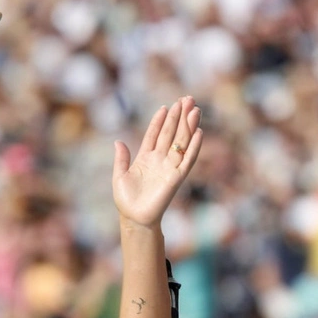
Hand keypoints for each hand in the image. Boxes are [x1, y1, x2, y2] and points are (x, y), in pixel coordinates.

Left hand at [112, 96, 202, 229]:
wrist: (134, 218)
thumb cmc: (126, 201)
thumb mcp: (119, 177)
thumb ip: (121, 159)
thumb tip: (118, 141)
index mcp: (145, 158)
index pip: (154, 134)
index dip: (159, 121)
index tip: (165, 106)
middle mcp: (160, 159)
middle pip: (171, 133)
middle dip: (178, 116)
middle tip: (186, 98)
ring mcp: (169, 167)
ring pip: (181, 142)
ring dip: (188, 126)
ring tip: (194, 109)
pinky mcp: (177, 177)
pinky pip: (187, 159)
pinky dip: (194, 146)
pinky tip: (199, 133)